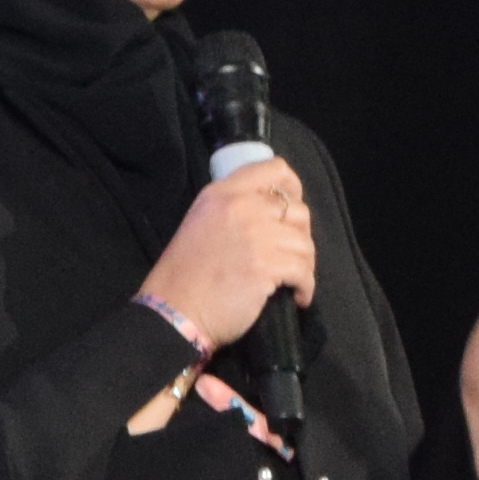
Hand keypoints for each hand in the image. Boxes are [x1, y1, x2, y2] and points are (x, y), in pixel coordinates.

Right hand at [136, 161, 318, 373]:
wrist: (172, 311)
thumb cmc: (182, 276)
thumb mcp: (200, 224)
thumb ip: (232, 211)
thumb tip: (270, 216)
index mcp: (222, 193)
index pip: (274, 169)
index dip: (293, 188)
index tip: (292, 210)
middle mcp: (241, 207)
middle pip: (297, 210)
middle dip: (301, 235)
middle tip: (292, 257)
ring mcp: (255, 236)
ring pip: (304, 242)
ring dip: (305, 265)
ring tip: (293, 281)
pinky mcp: (266, 266)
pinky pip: (304, 271)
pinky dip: (306, 287)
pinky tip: (296, 297)